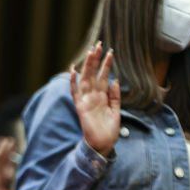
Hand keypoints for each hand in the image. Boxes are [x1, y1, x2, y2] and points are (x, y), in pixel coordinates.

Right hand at [70, 42, 120, 157]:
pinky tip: (73, 71)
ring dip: (87, 66)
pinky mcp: (81, 108)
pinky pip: (75, 93)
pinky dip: (73, 83)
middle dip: (95, 60)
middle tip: (98, 45)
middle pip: (93, 74)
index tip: (110, 52)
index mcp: (102, 97)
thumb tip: (115, 81)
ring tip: (90, 52)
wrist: (103, 145)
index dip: (106, 65)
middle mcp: (93, 97)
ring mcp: (86, 101)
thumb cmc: (109, 131)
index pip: (103, 77)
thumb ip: (115, 96)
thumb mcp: (116, 111)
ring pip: (86, 79)